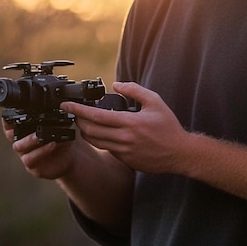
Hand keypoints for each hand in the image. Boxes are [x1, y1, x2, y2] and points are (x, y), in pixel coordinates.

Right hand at [2, 120, 78, 179]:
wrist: (70, 158)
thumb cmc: (62, 140)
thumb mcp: (63, 126)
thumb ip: (62, 115)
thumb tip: (63, 106)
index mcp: (26, 131)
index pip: (11, 125)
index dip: (7, 120)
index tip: (8, 115)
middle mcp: (23, 142)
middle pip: (11, 135)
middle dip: (15, 129)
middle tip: (26, 121)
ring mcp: (26, 155)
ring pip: (18, 147)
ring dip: (29, 140)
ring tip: (40, 136)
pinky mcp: (32, 167)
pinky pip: (30, 159)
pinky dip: (41, 151)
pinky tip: (51, 145)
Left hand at [62, 81, 189, 174]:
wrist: (180, 153)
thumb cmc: (168, 126)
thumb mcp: (154, 101)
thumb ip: (134, 90)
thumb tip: (115, 84)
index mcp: (130, 123)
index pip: (96, 116)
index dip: (78, 110)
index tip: (66, 105)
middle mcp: (124, 139)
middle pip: (91, 131)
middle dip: (78, 121)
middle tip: (73, 113)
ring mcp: (124, 152)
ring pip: (96, 142)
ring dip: (86, 132)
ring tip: (83, 122)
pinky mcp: (126, 160)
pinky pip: (107, 149)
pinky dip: (100, 140)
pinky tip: (101, 132)